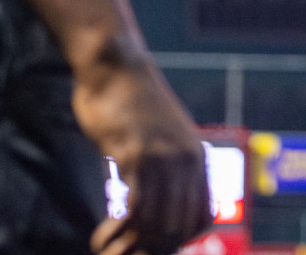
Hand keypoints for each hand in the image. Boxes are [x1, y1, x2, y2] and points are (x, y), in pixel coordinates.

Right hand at [73, 55, 209, 254]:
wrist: (118, 69)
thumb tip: (168, 195)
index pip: (202, 218)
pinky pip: (136, 208)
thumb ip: (171, 164)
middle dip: (153, 248)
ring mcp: (162, 158)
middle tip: (123, 250)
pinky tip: (104, 232)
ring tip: (109, 245)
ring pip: (160, 223)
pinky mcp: (134, 155)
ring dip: (133, 244)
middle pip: (181, 228)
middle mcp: (186, 160)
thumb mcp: (164, 137)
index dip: (176, 240)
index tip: (148, 242)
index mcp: (197, 158)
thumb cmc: (134, 106)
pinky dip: (119, 230)